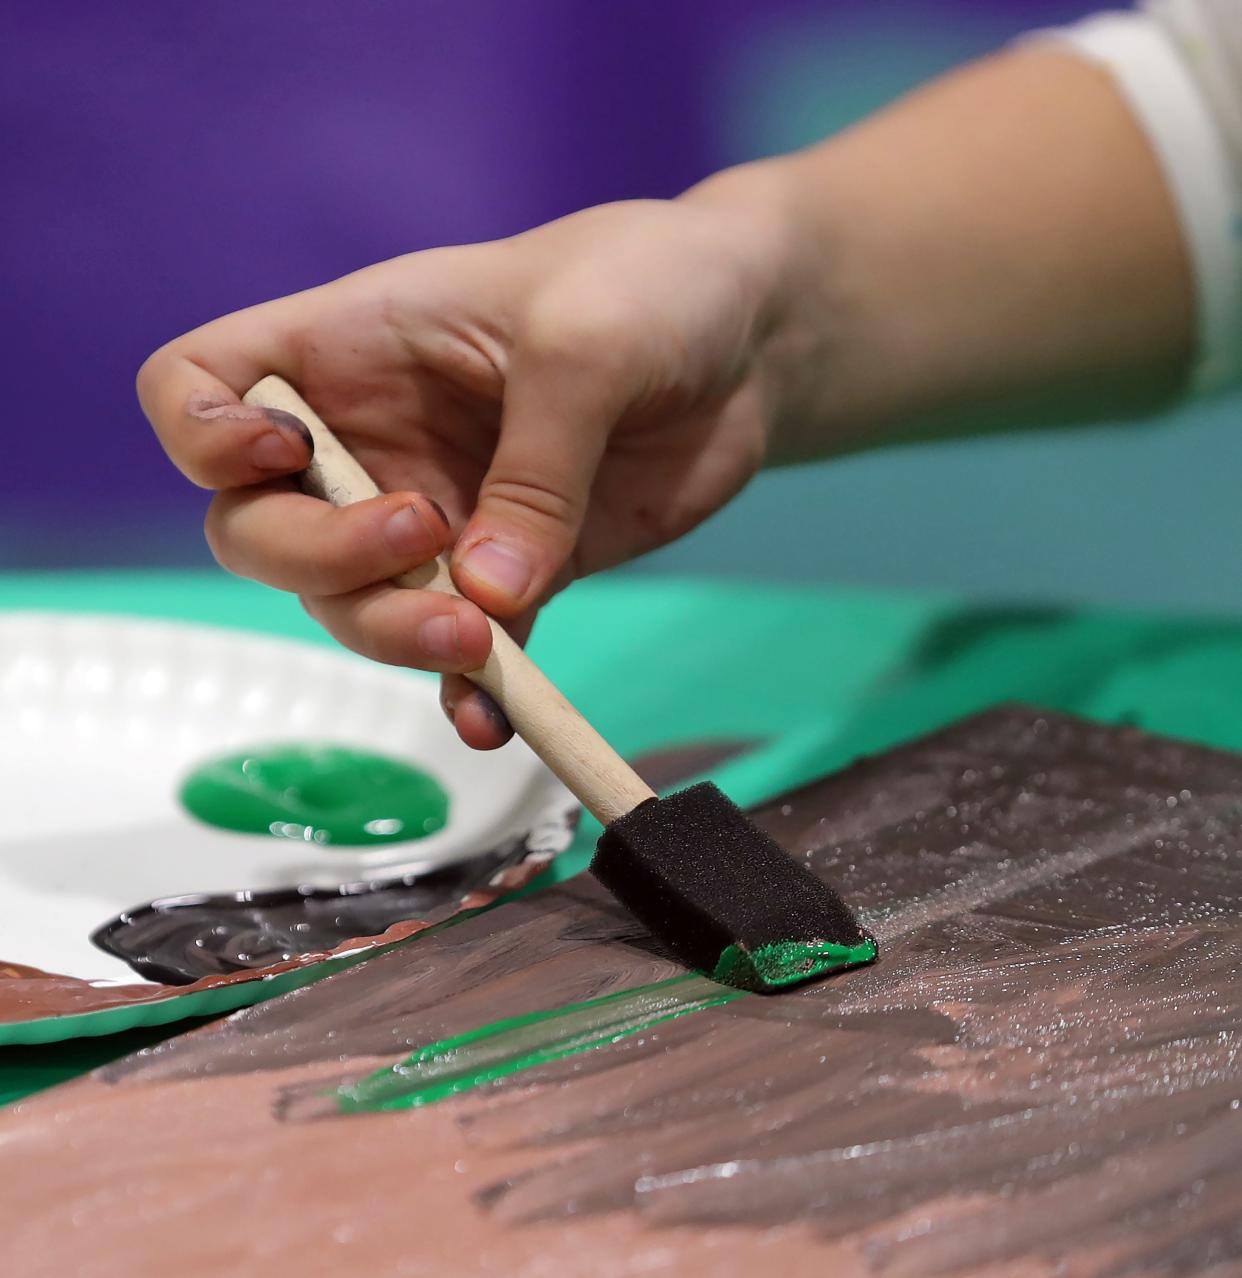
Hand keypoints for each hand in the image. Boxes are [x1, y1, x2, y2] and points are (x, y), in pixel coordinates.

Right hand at [138, 187, 791, 747]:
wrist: (746, 343)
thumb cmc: (650, 288)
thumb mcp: (587, 344)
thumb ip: (533, 468)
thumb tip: (486, 597)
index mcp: (351, 349)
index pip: (199, 389)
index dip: (202, 437)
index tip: (280, 456)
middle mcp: (371, 441)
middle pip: (260, 530)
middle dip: (317, 561)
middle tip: (420, 547)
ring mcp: (435, 516)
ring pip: (354, 606)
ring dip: (392, 636)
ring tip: (475, 641)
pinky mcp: (510, 576)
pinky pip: (465, 652)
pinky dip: (470, 691)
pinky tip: (493, 720)